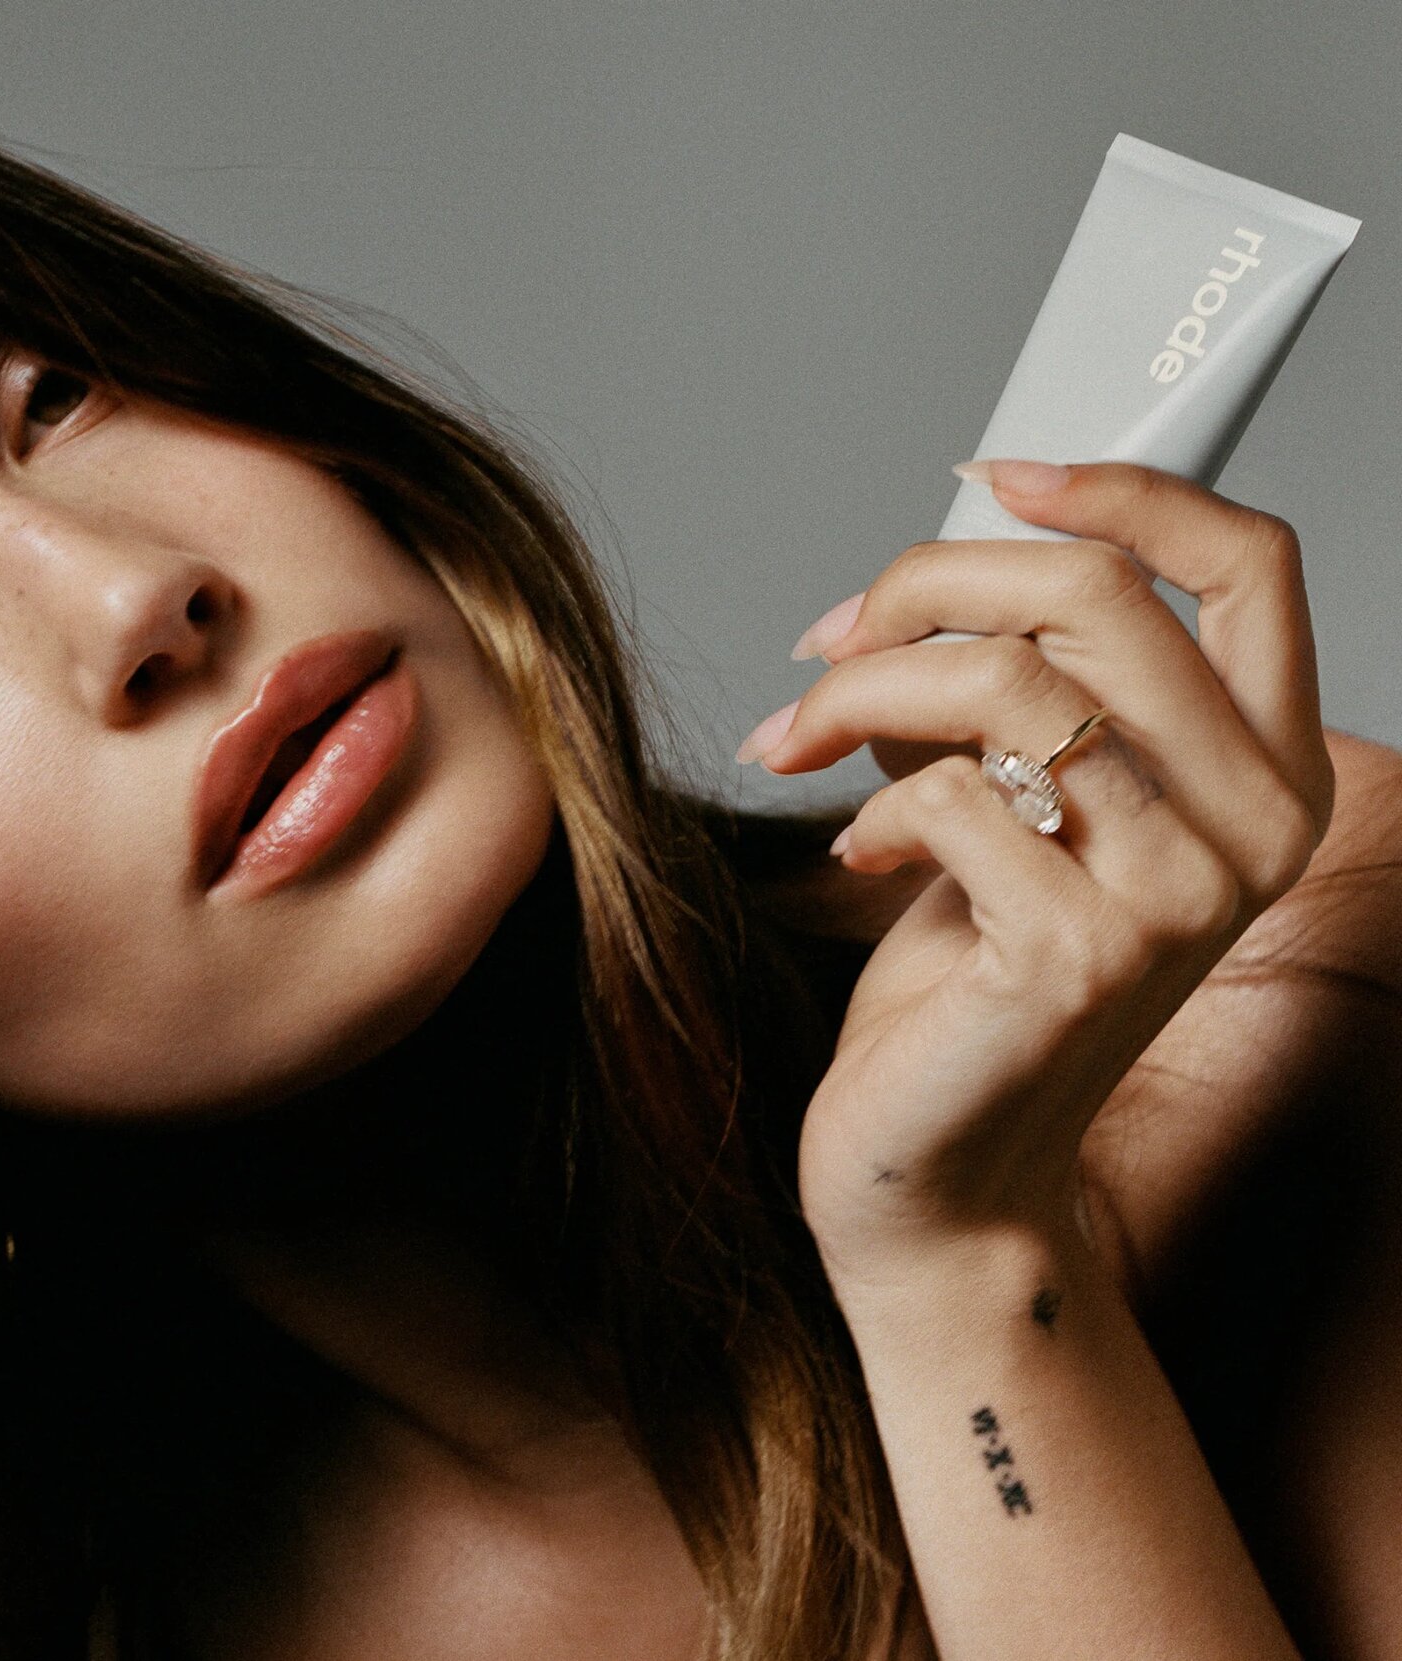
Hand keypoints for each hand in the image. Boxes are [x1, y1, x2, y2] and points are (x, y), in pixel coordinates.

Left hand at [741, 461, 1333, 1286]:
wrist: (944, 1170)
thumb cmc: (972, 982)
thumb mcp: (1021, 804)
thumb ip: (1027, 689)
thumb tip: (946, 556)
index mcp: (1262, 770)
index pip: (1251, 564)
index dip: (1122, 488)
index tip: (993, 475)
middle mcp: (1251, 828)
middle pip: (1094, 595)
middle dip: (924, 585)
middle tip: (831, 637)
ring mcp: (1178, 895)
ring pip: (1002, 682)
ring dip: (858, 691)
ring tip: (799, 740)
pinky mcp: (1080, 954)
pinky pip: (945, 793)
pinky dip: (866, 805)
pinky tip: (855, 858)